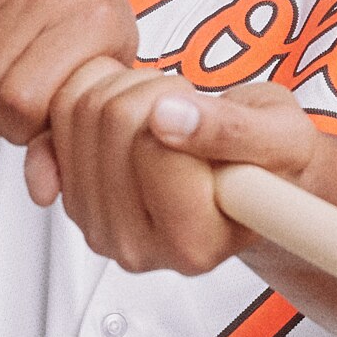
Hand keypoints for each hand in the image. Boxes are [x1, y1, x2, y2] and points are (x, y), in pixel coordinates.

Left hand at [34, 75, 321, 275]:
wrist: (252, 178)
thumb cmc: (272, 164)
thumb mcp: (280, 137)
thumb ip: (231, 130)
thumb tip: (170, 117)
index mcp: (194, 245)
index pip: (154, 143)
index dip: (181, 105)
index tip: (206, 113)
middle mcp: (139, 248)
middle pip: (112, 121)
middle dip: (152, 91)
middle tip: (188, 107)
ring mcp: (100, 227)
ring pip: (80, 112)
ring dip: (125, 88)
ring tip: (167, 111)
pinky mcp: (75, 201)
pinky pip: (56, 118)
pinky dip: (92, 96)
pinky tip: (132, 113)